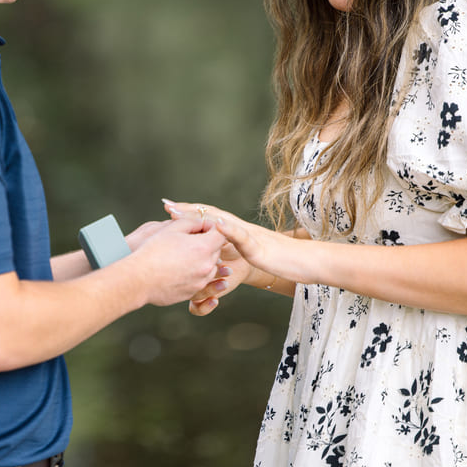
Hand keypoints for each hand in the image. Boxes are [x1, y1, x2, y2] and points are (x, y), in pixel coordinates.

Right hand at [128, 217, 226, 306]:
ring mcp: (200, 281)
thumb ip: (191, 221)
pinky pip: (200, 280)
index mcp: (204, 248)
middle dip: (206, 243)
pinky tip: (178, 268)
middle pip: (217, 251)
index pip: (221, 234)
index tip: (198, 227)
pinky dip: (194, 273)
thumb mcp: (171, 228)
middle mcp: (206, 266)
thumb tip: (202, 221)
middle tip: (188, 240)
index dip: (211, 228)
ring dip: (202, 259)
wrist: (138, 279)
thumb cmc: (152, 251)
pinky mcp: (192, 292)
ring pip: (210, 267)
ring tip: (182, 255)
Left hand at [164, 199, 299, 306]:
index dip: (187, 213)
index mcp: (234, 232)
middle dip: (187, 209)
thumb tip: (212, 258)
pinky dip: (229, 229)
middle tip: (165, 204)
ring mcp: (249, 236)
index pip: (207, 219)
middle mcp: (239, 229)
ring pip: (223, 221)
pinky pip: (243, 237)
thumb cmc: (275, 261)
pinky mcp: (258, 247)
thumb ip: (229, 255)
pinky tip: (217, 224)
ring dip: (201, 214)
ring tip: (181, 210)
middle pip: (210, 214)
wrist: (301, 262)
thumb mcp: (245, 258)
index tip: (166, 207)